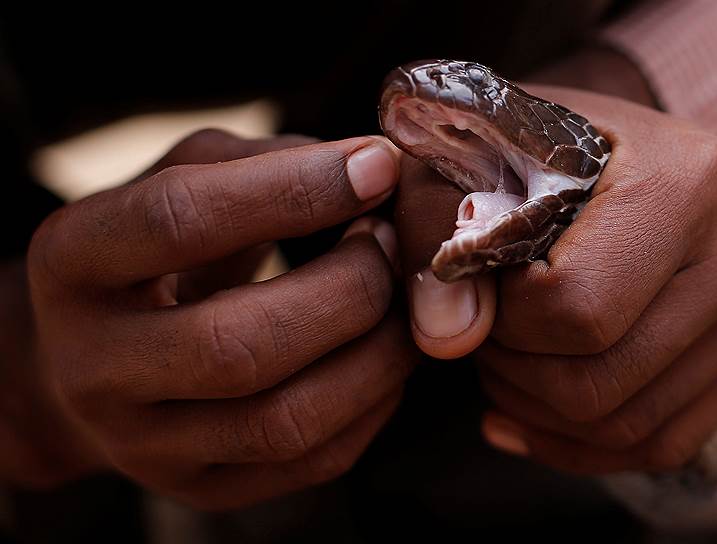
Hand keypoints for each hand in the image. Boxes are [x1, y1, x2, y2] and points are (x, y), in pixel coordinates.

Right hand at [21, 129, 417, 507]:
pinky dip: (374, 402)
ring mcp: (144, 445)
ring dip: (376, 353)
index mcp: (73, 262)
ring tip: (402, 301)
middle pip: (237, 345)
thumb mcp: (183, 179)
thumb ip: (267, 162)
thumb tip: (375, 169)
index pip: (180, 221)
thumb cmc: (159, 250)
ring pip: (283, 420)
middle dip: (349, 286)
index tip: (377, 168)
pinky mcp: (201, 489)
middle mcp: (93, 367)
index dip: (294, 190)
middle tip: (391, 243)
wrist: (100, 356)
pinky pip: (313, 460)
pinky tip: (383, 354)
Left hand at [396, 87, 716, 473]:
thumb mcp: (465, 161)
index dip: (503, 321)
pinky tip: (524, 414)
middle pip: (601, 382)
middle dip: (513, 374)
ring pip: (627, 426)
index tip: (478, 286)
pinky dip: (579, 445)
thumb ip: (435, 233)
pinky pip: (662, 443)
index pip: (577, 307)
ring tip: (501, 365)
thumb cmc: (532, 148)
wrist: (607, 149)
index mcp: (683, 179)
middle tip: (480, 335)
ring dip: (537, 412)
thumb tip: (448, 340)